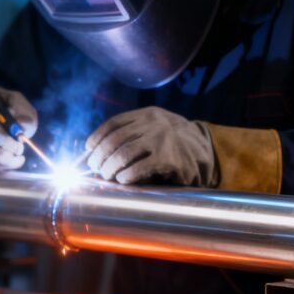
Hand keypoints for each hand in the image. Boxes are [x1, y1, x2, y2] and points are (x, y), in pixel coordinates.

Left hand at [85, 107, 216, 185]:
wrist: (205, 154)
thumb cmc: (172, 144)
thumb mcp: (155, 129)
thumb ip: (132, 134)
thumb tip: (96, 152)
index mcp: (148, 114)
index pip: (114, 123)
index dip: (97, 137)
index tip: (88, 149)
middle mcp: (154, 124)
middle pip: (114, 140)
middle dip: (99, 157)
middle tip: (96, 168)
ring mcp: (162, 140)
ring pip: (122, 154)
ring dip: (109, 168)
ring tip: (107, 175)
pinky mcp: (169, 159)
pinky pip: (138, 168)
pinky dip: (125, 176)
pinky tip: (122, 180)